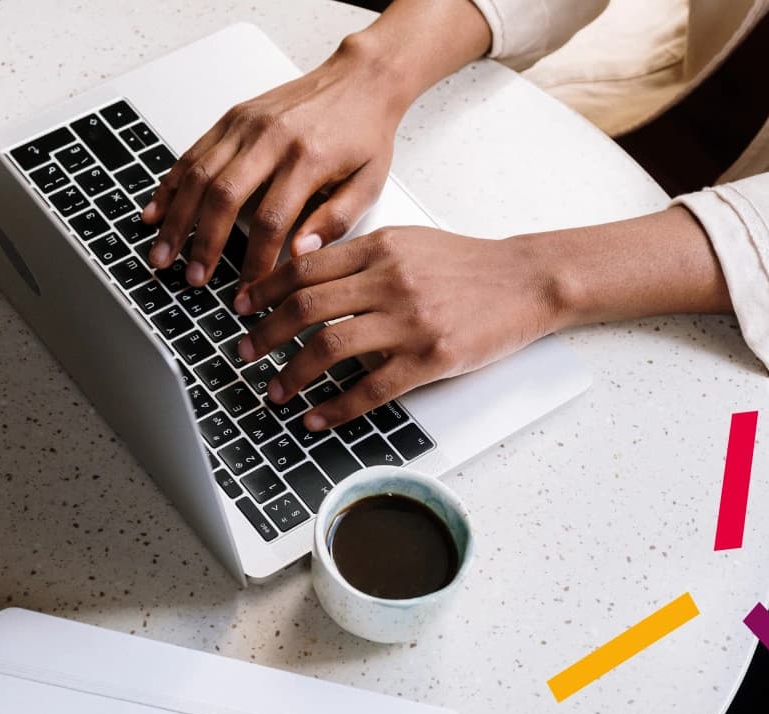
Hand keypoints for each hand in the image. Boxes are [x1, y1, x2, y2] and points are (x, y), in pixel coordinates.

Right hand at [141, 36, 407, 288]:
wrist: (360, 79)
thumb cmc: (364, 134)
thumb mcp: (368, 183)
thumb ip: (336, 222)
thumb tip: (299, 256)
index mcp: (307, 158)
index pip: (272, 221)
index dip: (254, 261)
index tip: (247, 291)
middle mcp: (271, 138)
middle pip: (224, 197)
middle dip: (202, 243)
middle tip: (191, 278)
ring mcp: (246, 125)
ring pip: (199, 175)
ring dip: (176, 219)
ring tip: (162, 254)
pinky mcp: (232, 118)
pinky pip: (192, 153)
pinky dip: (170, 185)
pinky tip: (155, 212)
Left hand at [233, 207, 731, 432]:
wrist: (527, 281)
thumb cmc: (466, 265)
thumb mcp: (409, 242)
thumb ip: (359, 255)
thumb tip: (303, 271)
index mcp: (379, 247)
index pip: (304, 267)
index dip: (264, 289)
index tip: (241, 307)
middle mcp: (389, 280)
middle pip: (306, 308)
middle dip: (265, 334)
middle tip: (243, 352)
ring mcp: (410, 320)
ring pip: (330, 348)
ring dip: (292, 374)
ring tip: (274, 391)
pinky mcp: (431, 357)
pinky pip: (370, 388)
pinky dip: (335, 407)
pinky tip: (317, 417)